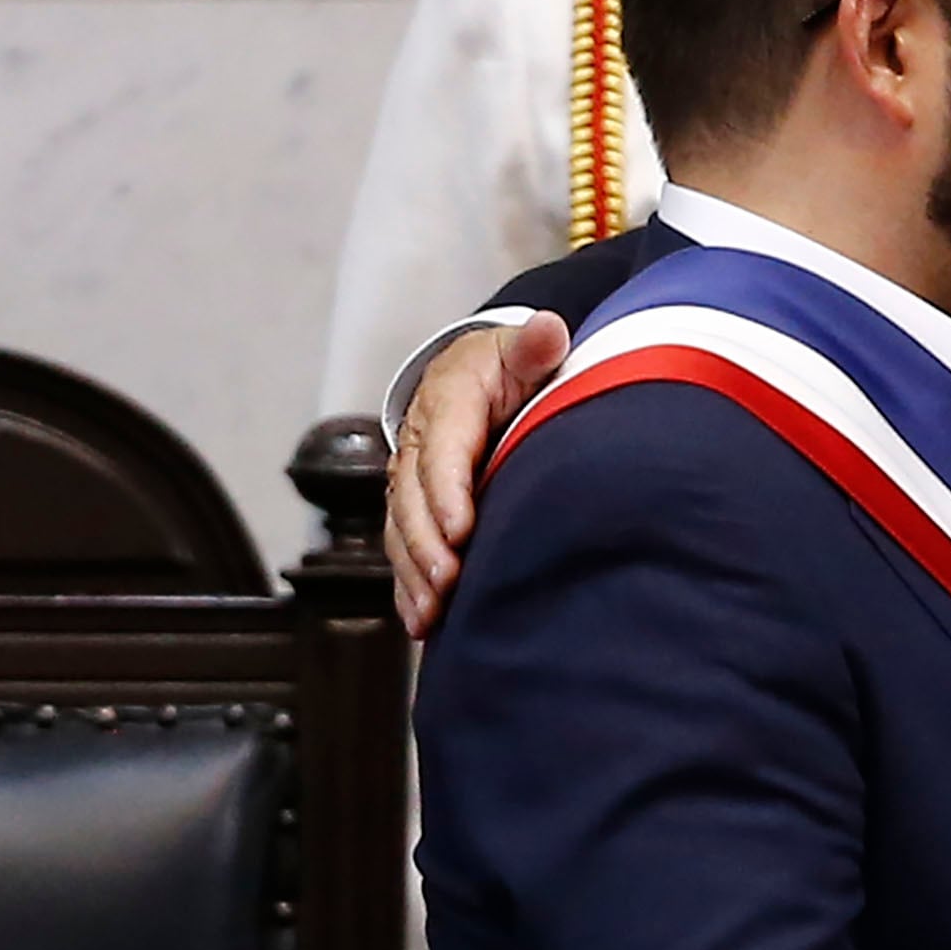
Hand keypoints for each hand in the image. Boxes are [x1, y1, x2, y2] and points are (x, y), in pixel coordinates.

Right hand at [389, 315, 566, 637]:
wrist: (477, 374)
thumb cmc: (507, 367)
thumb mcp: (522, 349)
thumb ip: (536, 345)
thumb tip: (549, 329)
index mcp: (448, 400)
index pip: (444, 448)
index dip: (447, 490)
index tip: (461, 528)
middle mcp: (420, 442)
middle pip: (412, 496)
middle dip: (426, 542)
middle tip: (447, 580)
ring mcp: (411, 478)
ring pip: (401, 527)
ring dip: (413, 572)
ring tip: (431, 611)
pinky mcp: (413, 506)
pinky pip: (402, 546)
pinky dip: (408, 585)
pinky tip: (420, 620)